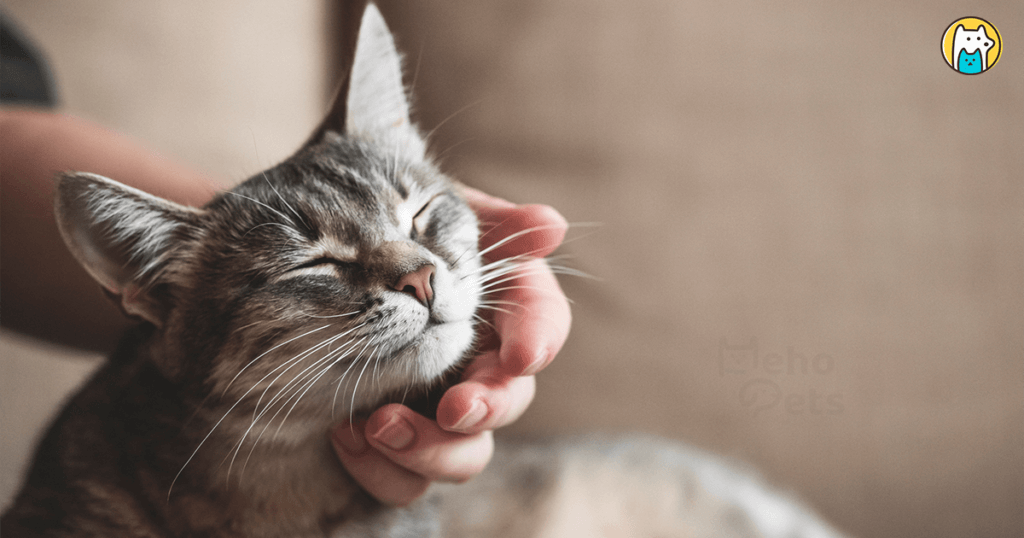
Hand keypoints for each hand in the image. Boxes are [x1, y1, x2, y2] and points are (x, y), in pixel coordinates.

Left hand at [330, 185, 570, 504]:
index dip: (540, 337)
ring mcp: (441, 416)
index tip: (522, 353)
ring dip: (430, 448)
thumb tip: (551, 226)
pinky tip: (343, 434)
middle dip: (489, 407)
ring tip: (376, 424)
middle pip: (511, 400)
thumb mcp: (431, 218)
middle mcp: (478, 369)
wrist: (314, 281)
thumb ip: (487, 222)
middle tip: (455, 408)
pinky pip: (409, 484)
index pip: (541, 323)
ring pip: (467, 456)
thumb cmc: (388, 244)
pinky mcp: (403, 454)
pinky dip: (381, 469)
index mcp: (495, 312)